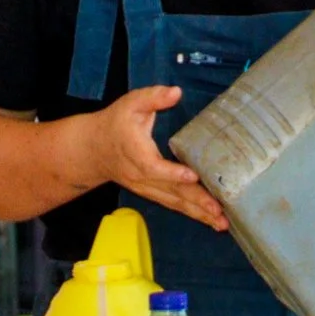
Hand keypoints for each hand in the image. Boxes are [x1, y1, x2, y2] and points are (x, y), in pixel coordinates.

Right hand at [90, 85, 227, 230]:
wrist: (93, 149)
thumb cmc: (115, 123)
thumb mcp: (131, 103)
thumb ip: (153, 97)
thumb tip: (176, 92)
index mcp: (136, 153)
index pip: (154, 167)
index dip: (173, 173)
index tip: (193, 176)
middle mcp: (141, 176)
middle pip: (170, 192)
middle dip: (196, 202)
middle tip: (219, 211)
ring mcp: (145, 188)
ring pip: (173, 202)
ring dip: (198, 214)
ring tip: (221, 223)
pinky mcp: (150, 193)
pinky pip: (172, 204)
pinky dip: (191, 213)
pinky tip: (209, 220)